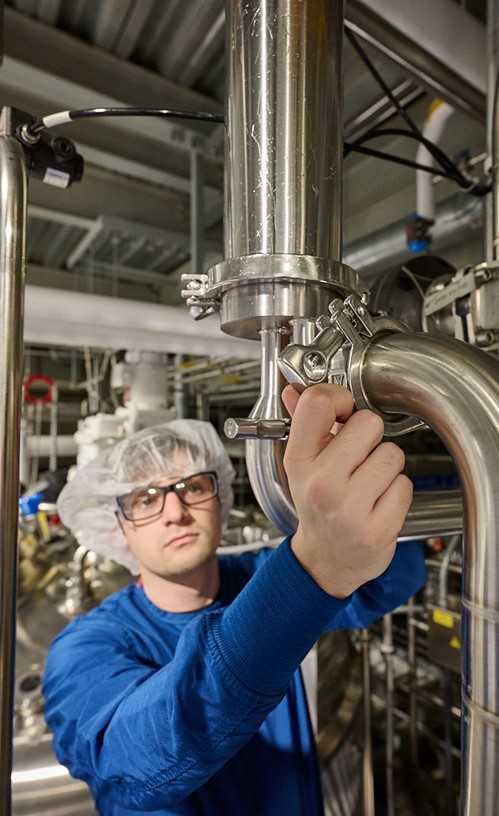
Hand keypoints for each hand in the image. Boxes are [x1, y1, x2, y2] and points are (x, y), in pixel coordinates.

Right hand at [282, 383, 412, 598]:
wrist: (327, 559)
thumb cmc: (318, 505)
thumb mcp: (302, 465)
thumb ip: (304, 423)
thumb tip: (296, 391)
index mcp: (299, 461)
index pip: (318, 403)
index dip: (340, 398)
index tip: (344, 412)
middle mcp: (321, 484)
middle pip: (369, 423)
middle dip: (370, 437)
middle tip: (358, 457)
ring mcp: (349, 509)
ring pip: (392, 454)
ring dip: (386, 466)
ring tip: (368, 482)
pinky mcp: (377, 529)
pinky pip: (405, 485)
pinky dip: (397, 491)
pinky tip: (378, 502)